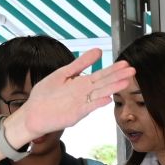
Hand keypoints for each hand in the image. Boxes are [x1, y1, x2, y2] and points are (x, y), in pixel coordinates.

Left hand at [2, 50, 136, 146]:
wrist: (32, 113)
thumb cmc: (46, 94)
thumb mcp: (63, 73)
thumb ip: (81, 63)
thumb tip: (98, 50)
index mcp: (82, 83)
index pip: (102, 75)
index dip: (114, 69)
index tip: (126, 63)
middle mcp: (84, 94)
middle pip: (104, 83)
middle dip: (118, 77)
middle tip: (132, 71)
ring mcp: (81, 104)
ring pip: (100, 94)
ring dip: (112, 88)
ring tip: (126, 82)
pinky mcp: (74, 114)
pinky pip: (88, 107)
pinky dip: (97, 103)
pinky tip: (108, 98)